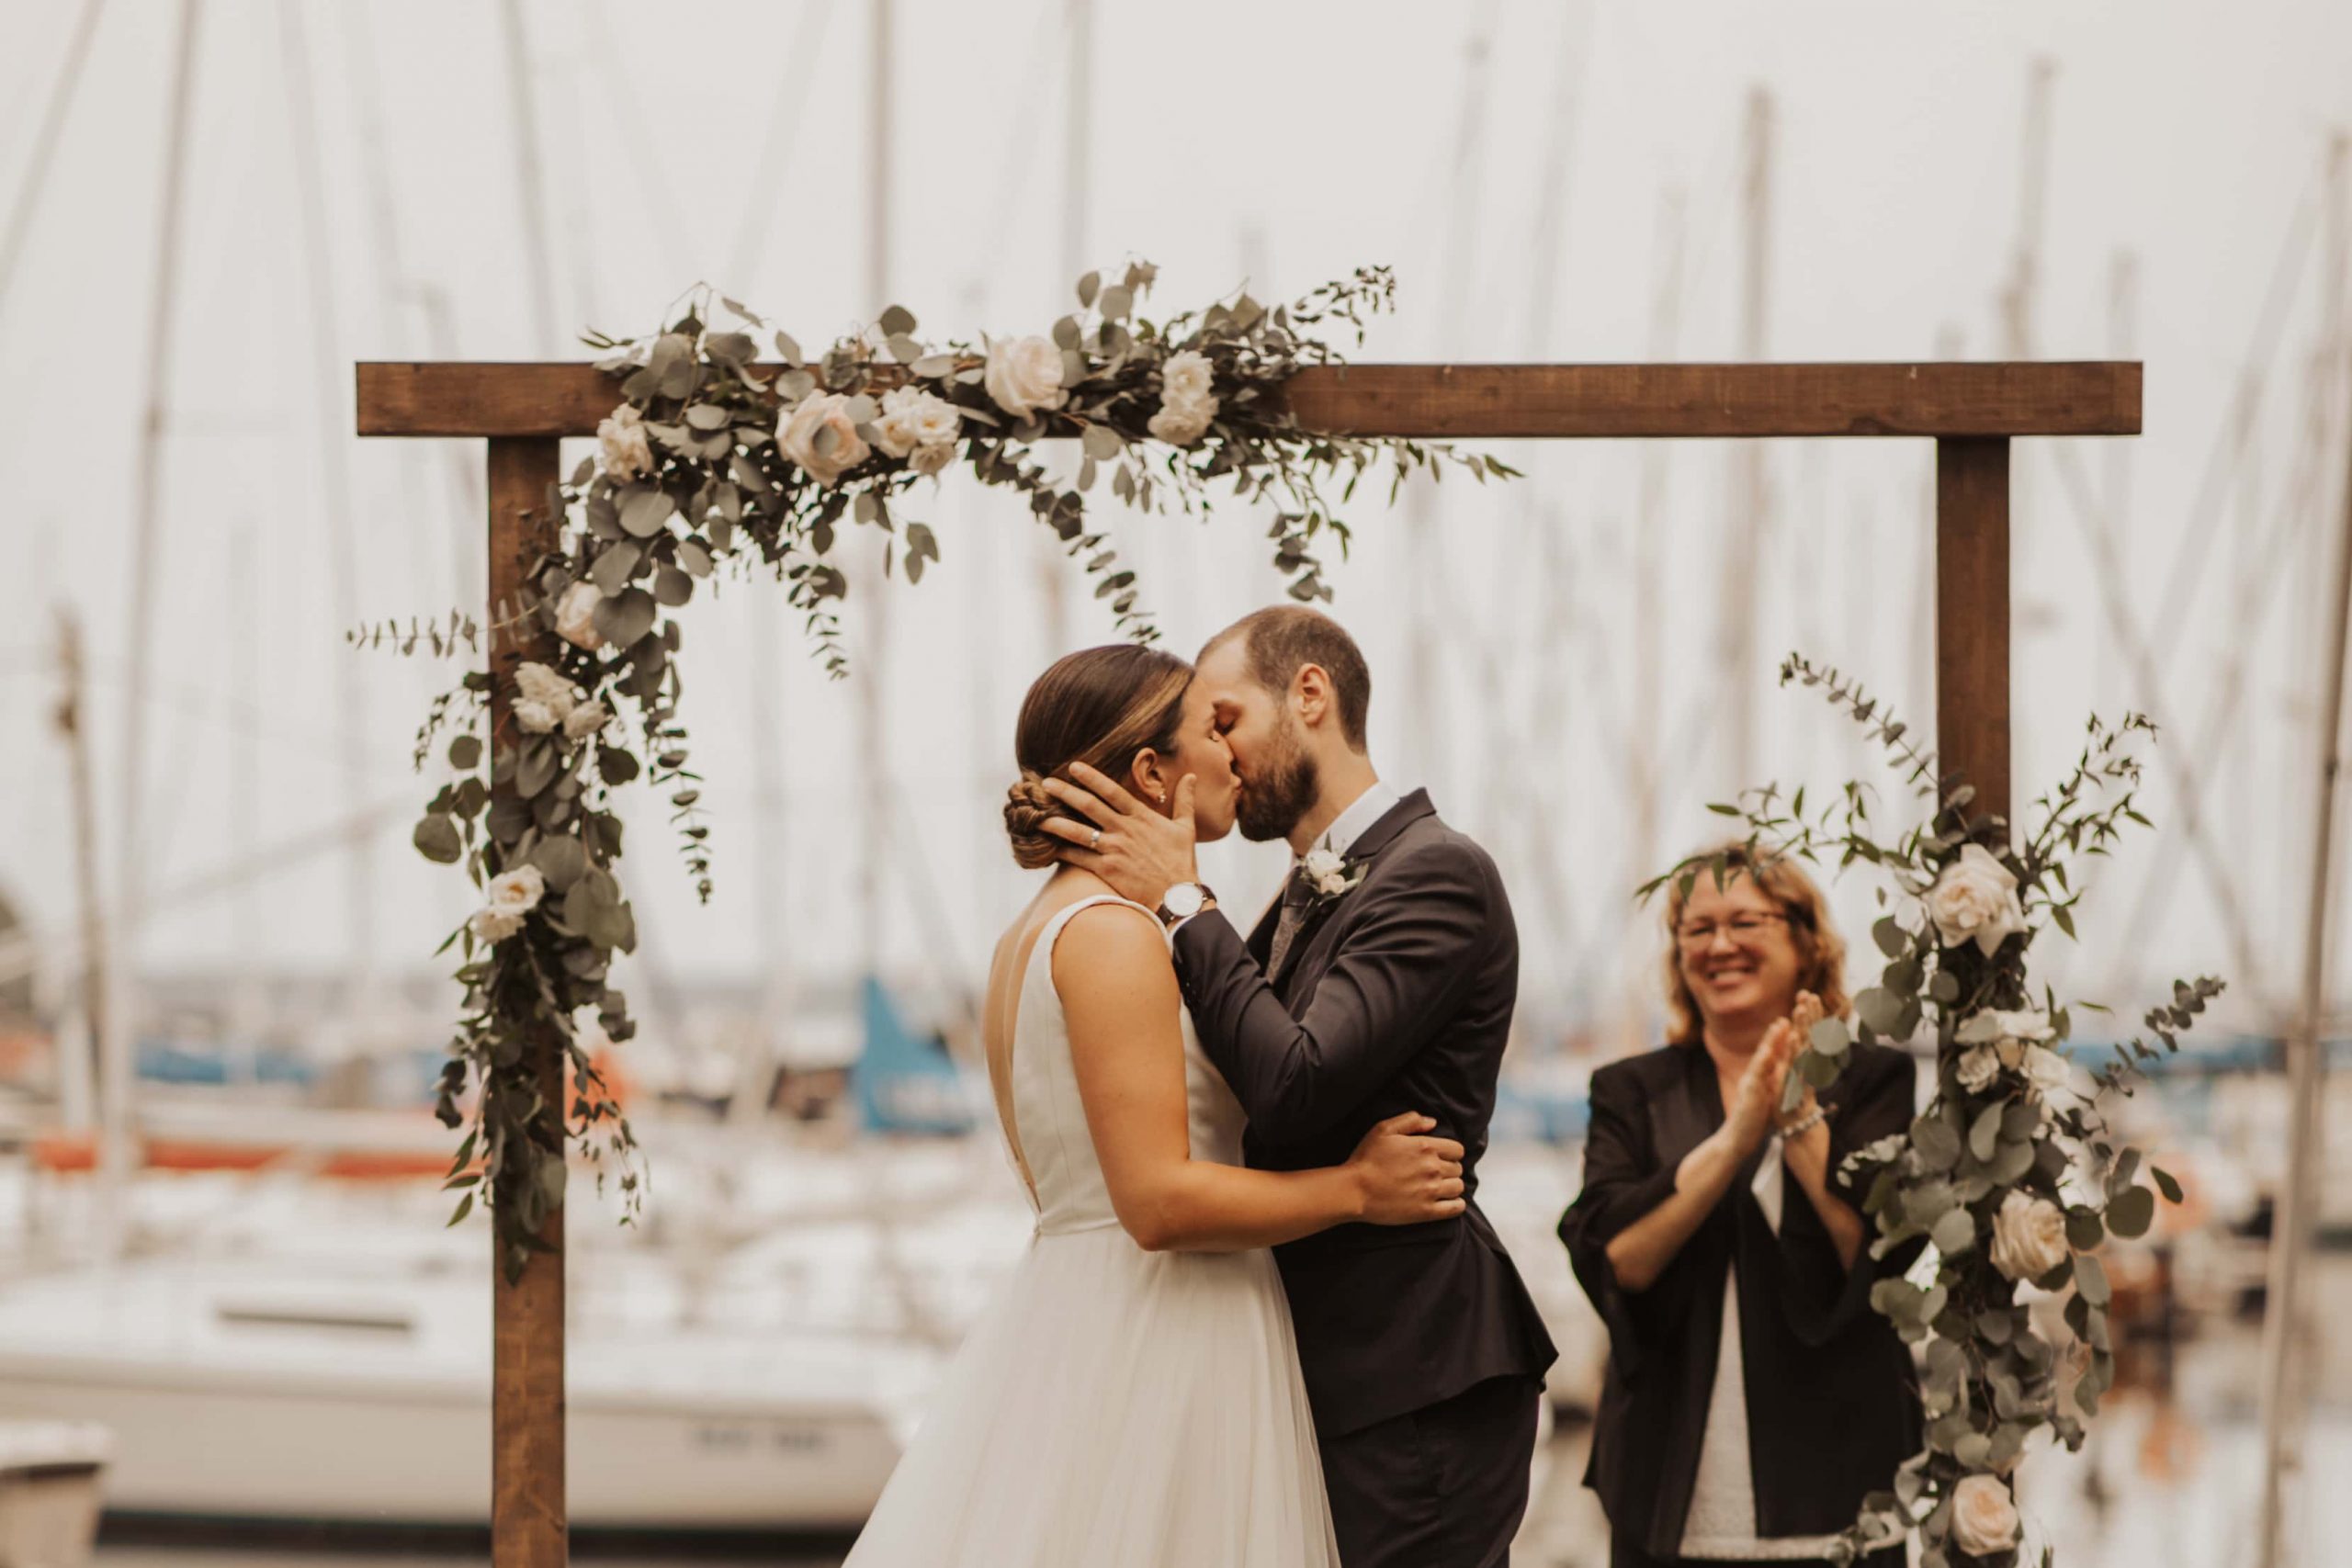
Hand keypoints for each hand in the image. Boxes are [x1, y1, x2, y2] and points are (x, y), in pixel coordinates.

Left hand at [1040, 762, 1201, 911]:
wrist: (1177, 896)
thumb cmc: (1182, 862)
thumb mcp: (1186, 827)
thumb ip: (1184, 800)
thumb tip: (1191, 776)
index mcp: (1141, 817)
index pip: (1112, 791)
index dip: (1092, 777)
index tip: (1073, 766)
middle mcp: (1124, 830)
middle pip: (1089, 806)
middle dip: (1065, 793)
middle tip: (1045, 783)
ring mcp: (1114, 850)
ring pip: (1079, 832)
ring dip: (1056, 822)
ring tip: (1037, 815)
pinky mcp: (1107, 870)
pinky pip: (1079, 858)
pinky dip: (1062, 851)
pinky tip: (1047, 846)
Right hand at [1348, 1112, 1467, 1224]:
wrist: (1354, 1190)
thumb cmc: (1366, 1158)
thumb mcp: (1383, 1129)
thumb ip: (1410, 1121)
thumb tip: (1433, 1122)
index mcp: (1426, 1146)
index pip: (1457, 1149)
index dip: (1450, 1152)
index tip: (1440, 1157)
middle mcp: (1433, 1168)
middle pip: (1458, 1168)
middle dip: (1449, 1169)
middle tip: (1434, 1173)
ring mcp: (1431, 1191)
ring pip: (1458, 1186)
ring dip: (1451, 1186)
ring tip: (1439, 1187)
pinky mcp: (1426, 1211)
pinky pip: (1455, 1208)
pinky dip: (1456, 1205)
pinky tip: (1447, 1202)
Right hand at [1726, 1020, 1795, 1156]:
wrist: (1737, 1139)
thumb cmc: (1754, 1119)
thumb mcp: (1765, 1095)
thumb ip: (1770, 1080)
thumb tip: (1778, 1069)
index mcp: (1761, 1077)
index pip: (1773, 1053)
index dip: (1782, 1036)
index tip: (1792, 1018)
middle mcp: (1755, 1076)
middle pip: (1767, 1049)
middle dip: (1778, 1031)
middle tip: (1788, 1011)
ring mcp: (1751, 1084)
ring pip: (1762, 1058)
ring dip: (1771, 1040)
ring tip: (1781, 1024)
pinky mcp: (1749, 1095)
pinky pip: (1757, 1077)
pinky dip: (1763, 1063)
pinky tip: (1769, 1052)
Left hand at [1776, 990, 1832, 1173]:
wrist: (1800, 1134)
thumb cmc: (1795, 1106)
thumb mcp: (1796, 1080)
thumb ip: (1799, 1062)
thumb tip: (1800, 1044)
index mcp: (1805, 1064)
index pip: (1809, 1035)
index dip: (1810, 1016)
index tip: (1808, 995)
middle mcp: (1807, 1069)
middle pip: (1811, 1037)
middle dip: (1810, 1015)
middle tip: (1809, 993)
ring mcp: (1803, 1078)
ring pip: (1806, 1048)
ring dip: (1804, 1027)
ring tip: (1801, 1008)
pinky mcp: (1797, 1089)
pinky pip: (1798, 1067)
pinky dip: (1796, 1053)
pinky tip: (1794, 1038)